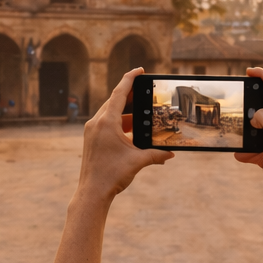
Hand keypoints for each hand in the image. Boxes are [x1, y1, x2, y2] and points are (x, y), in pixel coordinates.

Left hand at [77, 68, 172, 201]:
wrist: (92, 193)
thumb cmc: (112, 175)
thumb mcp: (138, 162)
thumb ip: (156, 154)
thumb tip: (171, 154)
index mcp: (106, 122)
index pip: (119, 93)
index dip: (130, 79)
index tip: (139, 70)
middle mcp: (96, 123)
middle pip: (114, 101)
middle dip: (130, 96)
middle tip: (144, 91)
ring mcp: (92, 131)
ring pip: (110, 113)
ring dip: (126, 113)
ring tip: (142, 114)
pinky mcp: (91, 140)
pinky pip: (106, 124)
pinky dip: (119, 124)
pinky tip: (132, 131)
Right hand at [234, 67, 262, 201]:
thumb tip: (254, 117)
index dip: (260, 75)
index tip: (247, 71)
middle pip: (258, 106)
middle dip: (246, 109)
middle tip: (238, 111)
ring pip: (249, 128)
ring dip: (243, 135)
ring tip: (244, 141)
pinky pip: (246, 146)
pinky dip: (243, 151)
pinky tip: (245, 156)